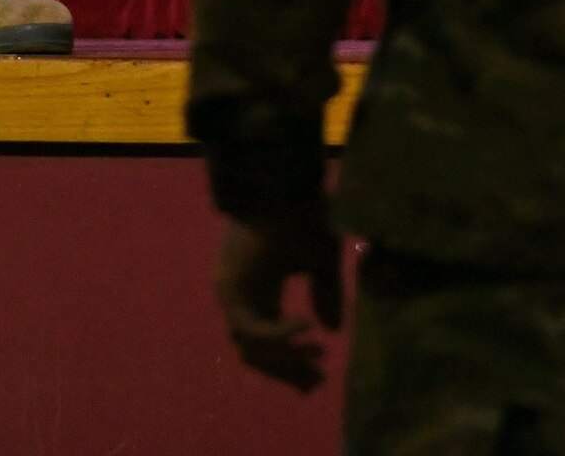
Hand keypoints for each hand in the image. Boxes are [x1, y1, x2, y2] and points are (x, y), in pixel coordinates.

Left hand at [215, 200, 343, 391]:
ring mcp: (233, 294)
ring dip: (283, 358)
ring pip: (251, 347)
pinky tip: (305, 328)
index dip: (291, 363)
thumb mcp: (322, 261)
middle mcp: (244, 297)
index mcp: (262, 290)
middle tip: (317, 380)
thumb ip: (326, 295)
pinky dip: (278, 335)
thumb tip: (333, 331)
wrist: (284, 183)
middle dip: (288, 369)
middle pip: (257, 352)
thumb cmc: (303, 215)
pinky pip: (252, 329)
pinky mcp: (231, 288)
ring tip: (315, 355)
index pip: (269, 341)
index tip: (319, 379)